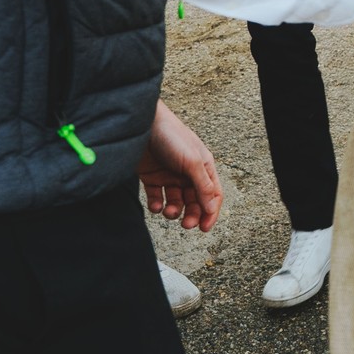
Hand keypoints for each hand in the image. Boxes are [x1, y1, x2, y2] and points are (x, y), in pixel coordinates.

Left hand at [139, 101, 223, 230]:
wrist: (141, 124)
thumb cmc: (171, 136)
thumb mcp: (192, 161)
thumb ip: (202, 186)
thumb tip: (211, 208)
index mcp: (203, 167)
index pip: (212, 195)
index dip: (210, 212)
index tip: (204, 228)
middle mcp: (188, 173)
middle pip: (195, 201)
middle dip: (192, 215)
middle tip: (186, 224)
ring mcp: (169, 176)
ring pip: (176, 202)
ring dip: (174, 211)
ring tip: (169, 211)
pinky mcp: (152, 177)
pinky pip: (157, 198)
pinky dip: (157, 206)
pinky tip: (156, 205)